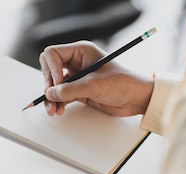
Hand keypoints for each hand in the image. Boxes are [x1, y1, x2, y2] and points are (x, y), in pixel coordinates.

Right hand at [38, 41, 153, 115]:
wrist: (137, 98)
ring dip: (52, 97)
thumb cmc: (123, 83)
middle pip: (50, 69)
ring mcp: (77, 77)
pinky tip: (59, 109)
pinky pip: (62, 95)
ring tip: (53, 109)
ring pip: (54, 85)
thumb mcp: (94, 84)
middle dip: (48, 84)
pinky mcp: (79, 91)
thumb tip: (50, 94)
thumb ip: (69, 90)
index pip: (53, 54)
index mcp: (81, 51)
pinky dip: (58, 102)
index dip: (51, 69)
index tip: (57, 83)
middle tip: (51, 96)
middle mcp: (77, 62)